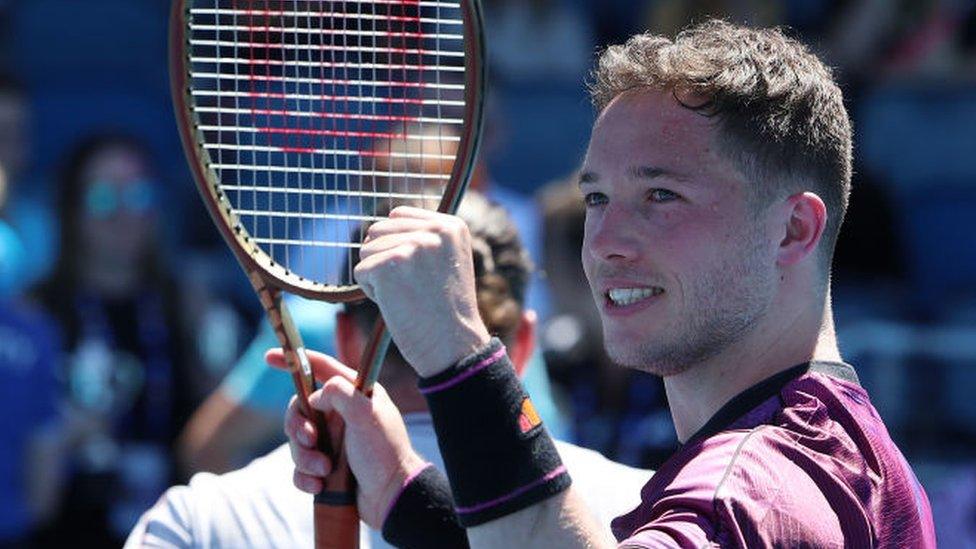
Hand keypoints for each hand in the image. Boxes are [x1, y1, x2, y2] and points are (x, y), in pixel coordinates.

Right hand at [268, 348, 427, 527]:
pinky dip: (305, 476)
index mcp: (354, 395)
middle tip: (310, 439)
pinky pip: (299, 468)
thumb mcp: (366, 413)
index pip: (321, 368)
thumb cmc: (384, 452)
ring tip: (325, 469)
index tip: (269, 357)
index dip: (295, 361)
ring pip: (297, 441)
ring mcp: (332, 441)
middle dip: (298, 425)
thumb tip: (315, 396)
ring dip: (305, 456)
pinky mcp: (325, 466)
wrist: (391, 496)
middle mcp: (341, 414)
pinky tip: (320, 485)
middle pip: (300, 408)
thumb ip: (339, 393)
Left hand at [355, 206, 490, 376]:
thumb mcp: (446, 262)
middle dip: (385, 260)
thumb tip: (375, 228)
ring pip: (366, 250)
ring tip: (407, 295)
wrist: (454, 347)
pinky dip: (371, 292)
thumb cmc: (445, 311)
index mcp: (452, 225)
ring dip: (378, 276)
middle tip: (413, 288)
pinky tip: (397, 304)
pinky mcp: (389, 265)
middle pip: (378, 230)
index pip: (399, 215)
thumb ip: (422, 238)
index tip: (420, 274)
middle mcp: (435, 230)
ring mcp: (412, 246)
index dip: (397, 245)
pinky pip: (360, 272)